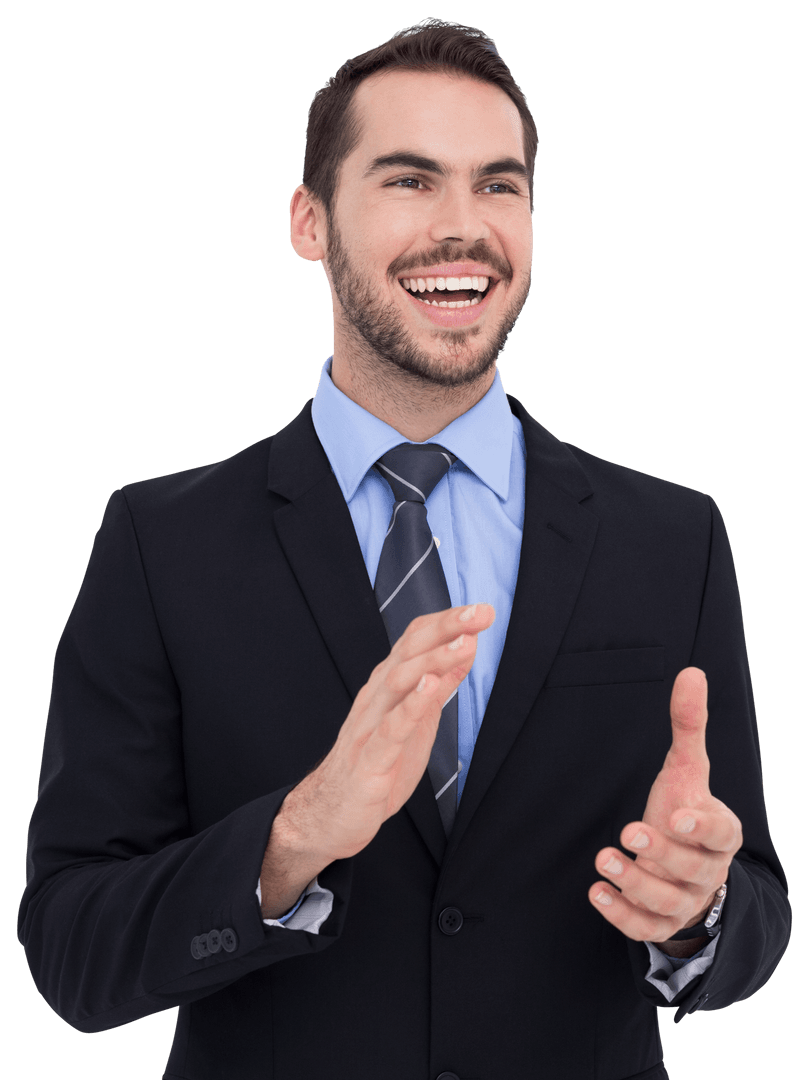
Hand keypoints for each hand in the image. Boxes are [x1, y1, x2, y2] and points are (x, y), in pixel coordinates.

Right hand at [281, 603, 494, 862]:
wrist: (331, 814)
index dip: (448, 622)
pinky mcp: (369, 760)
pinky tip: (431, 686)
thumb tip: (466, 649)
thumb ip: (439, 685)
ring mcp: (369, 725)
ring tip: (464, 643)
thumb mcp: (418, 720)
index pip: (415, 638)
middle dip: (447, 629)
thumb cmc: (378, 763)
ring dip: (434, 659)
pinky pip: (389, 729)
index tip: (481, 610)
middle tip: (481, 613)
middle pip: (409, 650)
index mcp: (387, 684)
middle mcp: (375, 696)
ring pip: (399, 681)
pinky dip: (411, 705)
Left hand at [588, 667, 741, 945]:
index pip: (720, 833)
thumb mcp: (687, 769)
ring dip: (635, 883)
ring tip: (604, 860)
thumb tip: (691, 672)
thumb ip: (689, 726)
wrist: (687, 870)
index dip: (701, 827)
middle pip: (692, 869)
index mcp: (721, 833)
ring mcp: (685, 901)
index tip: (678, 816)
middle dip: (661, 854)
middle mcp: (707, 871)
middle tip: (629, 832)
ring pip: (667, 902)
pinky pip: (646, 929)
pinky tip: (596, 892)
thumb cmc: (685, 811)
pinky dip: (621, 915)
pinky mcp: (661, 924)